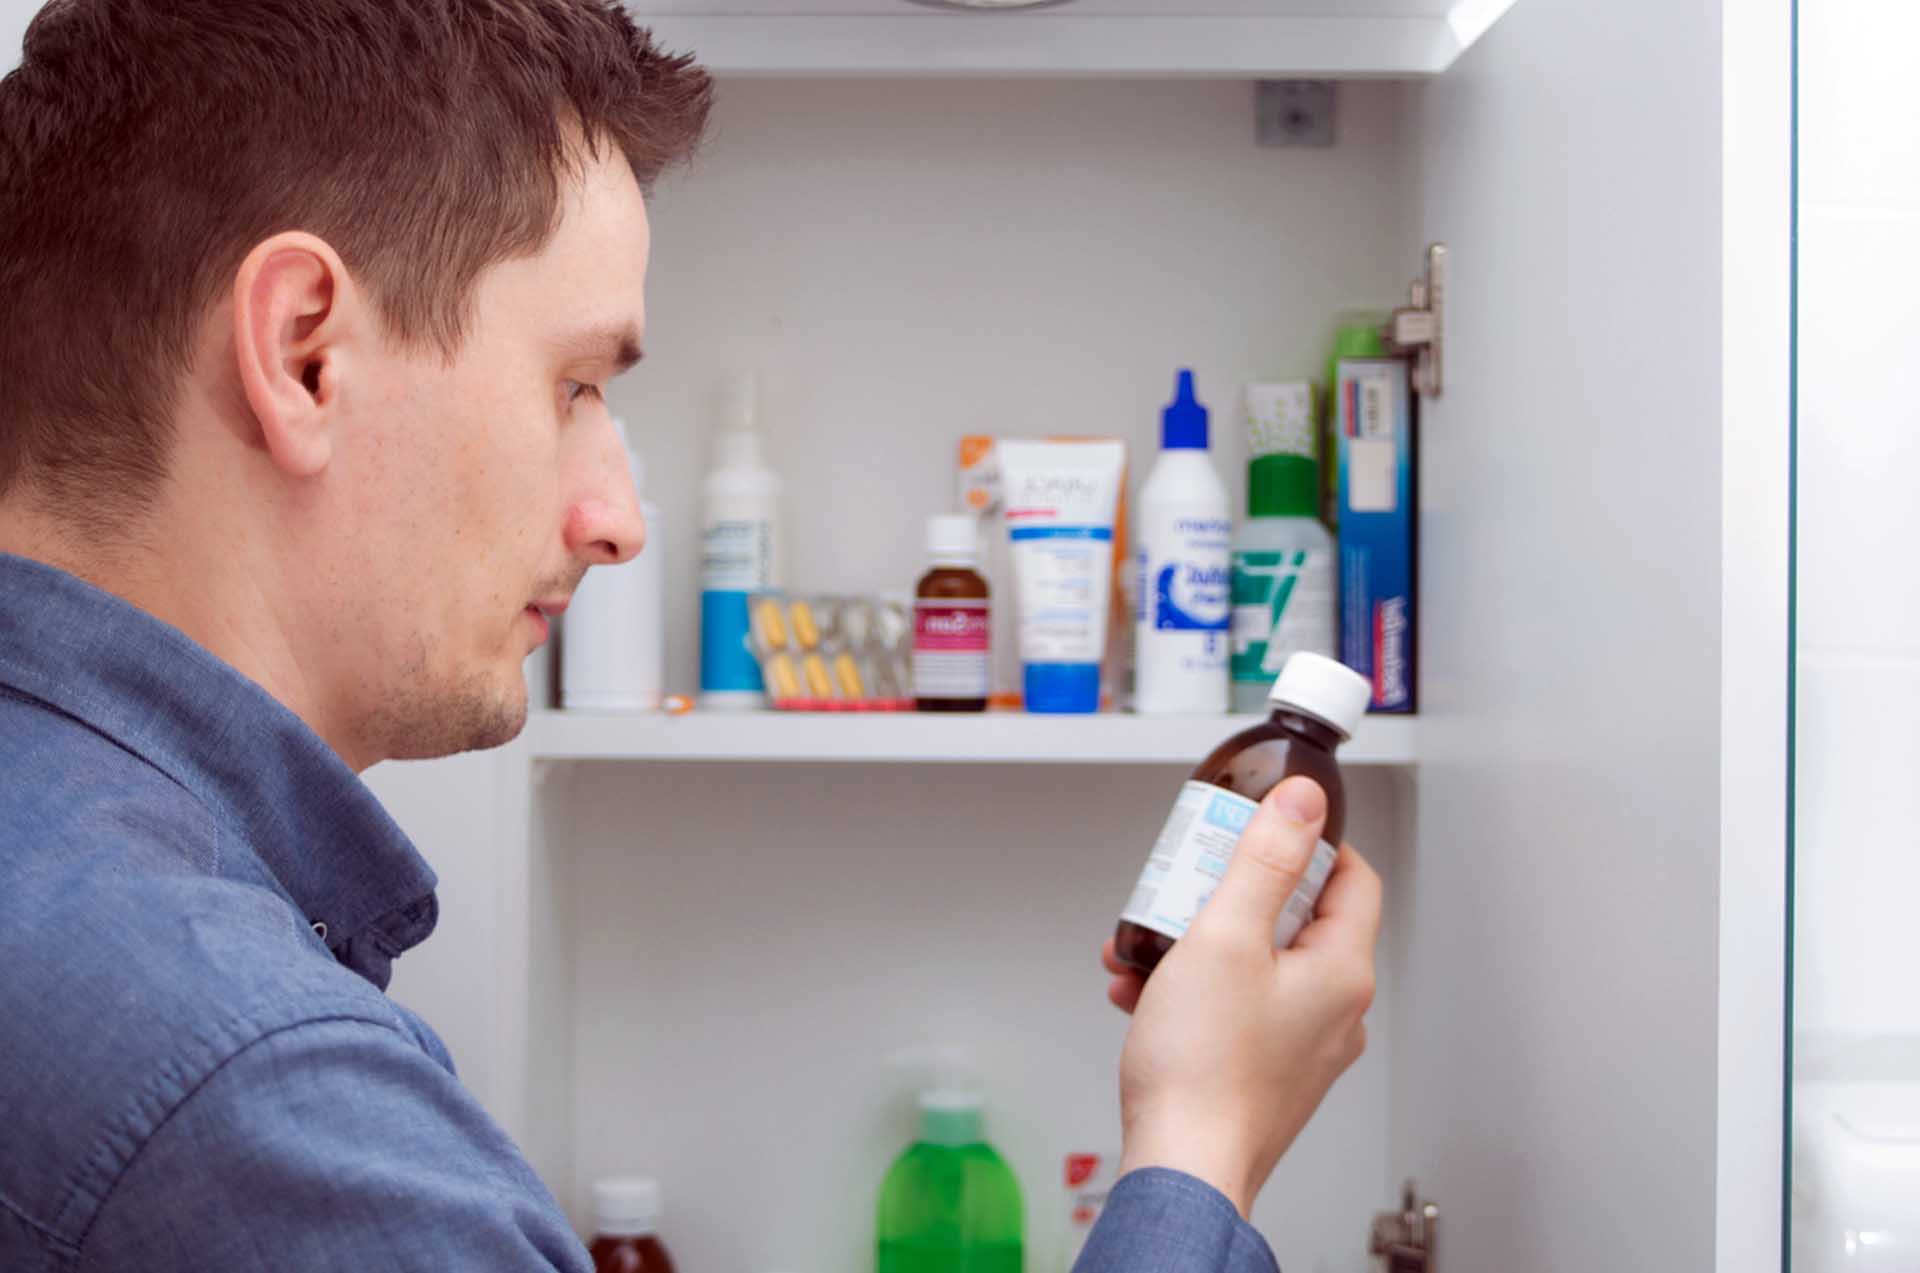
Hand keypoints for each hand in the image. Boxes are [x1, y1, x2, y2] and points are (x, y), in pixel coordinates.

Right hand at [1100, 775, 1380, 1217]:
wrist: (1183, 1167)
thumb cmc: (1204, 1067)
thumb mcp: (1225, 938)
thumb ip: (1264, 862)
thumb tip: (1303, 802)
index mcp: (1341, 971)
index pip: (1354, 877)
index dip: (1310, 842)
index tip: (1263, 828)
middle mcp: (1335, 1011)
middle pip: (1297, 918)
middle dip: (1233, 891)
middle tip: (1192, 880)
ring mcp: (1301, 1046)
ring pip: (1258, 963)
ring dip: (1201, 940)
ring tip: (1152, 941)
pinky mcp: (1265, 1072)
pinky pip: (1236, 1008)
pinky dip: (1194, 989)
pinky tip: (1144, 990)